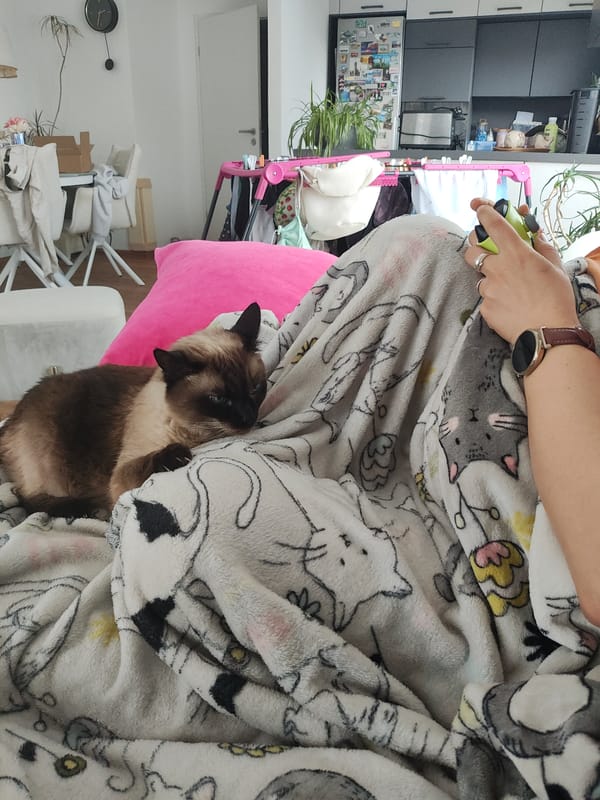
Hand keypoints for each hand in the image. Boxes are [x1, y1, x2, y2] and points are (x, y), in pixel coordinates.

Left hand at [464, 197, 578, 344]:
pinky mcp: (485, 308)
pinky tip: (510, 307)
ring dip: (490, 279)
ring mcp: (489, 288)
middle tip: (485, 251)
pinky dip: (495, 300)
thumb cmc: (556, 299)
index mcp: (517, 253)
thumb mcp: (556, 267)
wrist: (548, 334)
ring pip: (480, 277)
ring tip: (510, 291)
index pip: (494, 225)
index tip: (479, 208)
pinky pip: (485, 299)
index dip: (483, 213)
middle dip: (475, 246)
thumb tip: (534, 232)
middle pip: (472, 249)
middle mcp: (498, 268)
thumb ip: (542, 246)